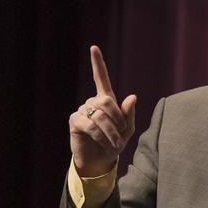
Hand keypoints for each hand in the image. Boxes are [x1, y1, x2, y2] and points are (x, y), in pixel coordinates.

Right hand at [69, 45, 138, 176]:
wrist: (100, 160)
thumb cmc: (115, 142)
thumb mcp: (127, 129)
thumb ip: (129, 114)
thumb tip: (132, 96)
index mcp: (106, 100)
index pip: (101, 78)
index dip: (98, 64)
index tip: (94, 48)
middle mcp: (92, 102)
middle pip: (107, 102)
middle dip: (118, 120)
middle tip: (122, 136)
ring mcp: (82, 110)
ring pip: (100, 116)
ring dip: (112, 133)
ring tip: (115, 144)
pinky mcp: (75, 121)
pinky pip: (91, 126)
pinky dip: (101, 136)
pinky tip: (104, 144)